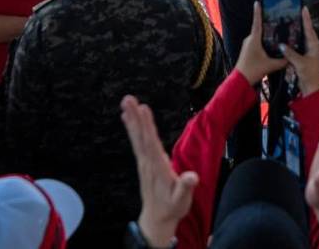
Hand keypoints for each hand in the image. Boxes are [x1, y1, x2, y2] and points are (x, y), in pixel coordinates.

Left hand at [120, 95, 197, 246]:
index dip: (147, 126)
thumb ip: (186, 187)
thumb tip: (192, 177)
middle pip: (140, 137)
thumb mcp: (182, 200)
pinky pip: (136, 142)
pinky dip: (132, 128)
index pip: (151, 143)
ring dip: (131, 119)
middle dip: (135, 117)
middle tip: (128, 99)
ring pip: (137, 137)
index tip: (143, 109)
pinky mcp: (143, 162)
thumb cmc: (172, 208)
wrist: (157, 219)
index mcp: (158, 168)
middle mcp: (148, 163)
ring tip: (126, 102)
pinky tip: (127, 118)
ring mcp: (144, 162)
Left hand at [235, 2, 286, 84]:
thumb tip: (292, 57)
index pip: (257, 22)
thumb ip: (282, 60)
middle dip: (267, 23)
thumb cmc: (253, 70)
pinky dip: (263, 40)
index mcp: (254, 39)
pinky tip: (271, 44)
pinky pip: (256, 41)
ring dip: (266, 33)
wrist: (241, 80)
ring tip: (277, 31)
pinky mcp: (248, 50)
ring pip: (258, 36)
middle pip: (259, 28)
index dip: (258, 12)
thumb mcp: (270, 65)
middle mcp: (249, 39)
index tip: (258, 2)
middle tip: (277, 18)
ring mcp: (247, 44)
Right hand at [281, 7, 318, 96]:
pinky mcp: (303, 55)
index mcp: (314, 45)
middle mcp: (312, 45)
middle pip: (305, 30)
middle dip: (300, 21)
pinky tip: (285, 37)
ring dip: (295, 30)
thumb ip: (291, 54)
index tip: (303, 8)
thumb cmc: (309, 75)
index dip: (306, 18)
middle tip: (293, 12)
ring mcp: (308, 50)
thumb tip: (281, 45)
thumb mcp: (300, 63)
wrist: (311, 87)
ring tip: (288, 21)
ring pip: (301, 37)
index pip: (309, 28)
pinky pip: (297, 44)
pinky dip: (292, 39)